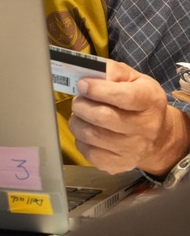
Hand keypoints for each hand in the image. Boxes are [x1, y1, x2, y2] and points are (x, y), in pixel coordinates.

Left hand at [69, 59, 189, 174]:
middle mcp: (145, 127)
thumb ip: (112, 71)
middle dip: (81, 105)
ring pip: (91, 135)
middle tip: (79, 100)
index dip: (98, 90)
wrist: (157, 136)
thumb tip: (90, 74)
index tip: (82, 85)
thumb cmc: (139, 101)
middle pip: (102, 117)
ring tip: (81, 115)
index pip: (124, 97)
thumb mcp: (133, 79)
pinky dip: (80, 140)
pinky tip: (86, 131)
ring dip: (77, 122)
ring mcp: (133, 149)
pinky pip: (89, 153)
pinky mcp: (119, 165)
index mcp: (150, 100)